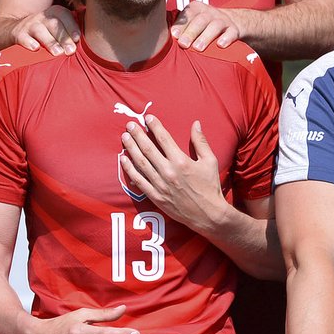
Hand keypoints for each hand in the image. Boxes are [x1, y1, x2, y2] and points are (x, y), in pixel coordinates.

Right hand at [4, 5, 79, 54]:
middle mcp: (42, 16)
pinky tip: (35, 48)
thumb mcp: (59, 27)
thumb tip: (94, 43)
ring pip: (40, 31)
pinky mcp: (18, 34)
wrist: (17, 30)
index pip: (65, 16)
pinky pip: (23, 37)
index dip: (72, 27)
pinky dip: (28, 42)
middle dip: (63, 38)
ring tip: (57, 53)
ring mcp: (29, 24)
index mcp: (55, 13)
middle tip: (71, 51)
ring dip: (49, 42)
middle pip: (54, 25)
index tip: (78, 39)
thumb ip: (73, 32)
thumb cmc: (47, 32)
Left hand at [119, 117, 224, 232]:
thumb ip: (200, 142)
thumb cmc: (210, 187)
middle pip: (148, 148)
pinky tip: (123, 159)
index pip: (163, 138)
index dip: (154, 126)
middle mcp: (168, 171)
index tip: (147, 117)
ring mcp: (160, 184)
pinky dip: (129, 169)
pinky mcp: (155, 196)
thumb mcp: (210, 161)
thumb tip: (195, 123)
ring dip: (131, 148)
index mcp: (181, 161)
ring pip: (140, 162)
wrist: (209, 215)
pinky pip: (138, 180)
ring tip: (125, 136)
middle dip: (137, 134)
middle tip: (130, 124)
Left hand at [171, 1, 241, 50]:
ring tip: (198, 48)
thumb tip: (160, 38)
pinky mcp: (234, 29)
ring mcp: (223, 20)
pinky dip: (226, 38)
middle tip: (183, 44)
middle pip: (200, 20)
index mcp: (196, 8)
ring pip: (214, 26)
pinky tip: (220, 45)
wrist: (232, 21)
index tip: (174, 35)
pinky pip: (231, 32)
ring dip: (206, 37)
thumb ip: (179, 27)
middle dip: (191, 32)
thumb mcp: (191, 21)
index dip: (180, 24)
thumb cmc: (203, 24)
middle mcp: (209, 12)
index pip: (187, 14)